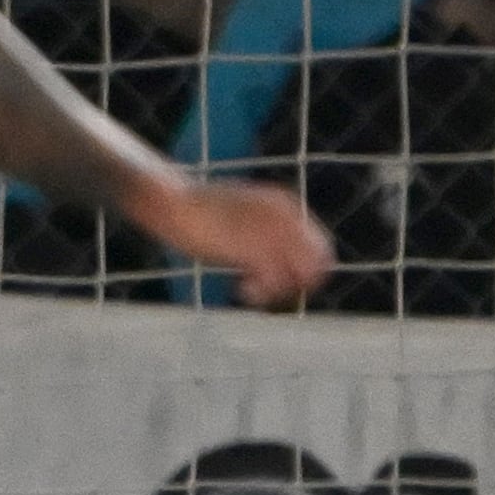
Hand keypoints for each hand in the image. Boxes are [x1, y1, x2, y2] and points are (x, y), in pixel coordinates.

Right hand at [135, 171, 335, 307]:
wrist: (174, 201)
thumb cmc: (200, 213)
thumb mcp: (244, 216)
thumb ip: (267, 233)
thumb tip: (280, 260)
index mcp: (287, 205)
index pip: (319, 247)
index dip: (303, 271)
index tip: (274, 280)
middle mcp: (287, 216)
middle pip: (320, 264)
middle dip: (299, 284)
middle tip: (268, 291)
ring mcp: (272, 231)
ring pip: (303, 276)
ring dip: (280, 291)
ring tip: (252, 292)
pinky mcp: (254, 247)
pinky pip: (276, 282)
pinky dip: (262, 294)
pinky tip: (241, 290)